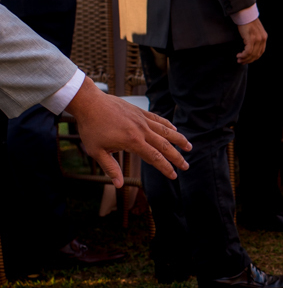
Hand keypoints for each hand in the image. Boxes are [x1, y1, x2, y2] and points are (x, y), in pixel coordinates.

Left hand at [67, 77, 191, 187]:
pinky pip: (158, 119)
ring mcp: (142, 120)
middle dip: (177, 157)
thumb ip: (111, 168)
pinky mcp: (139, 112)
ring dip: (179, 140)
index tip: (174, 176)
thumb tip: (119, 184)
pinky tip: (174, 130)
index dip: (166, 168)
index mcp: (132, 142)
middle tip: (186, 166)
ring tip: (189, 147)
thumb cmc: (91, 127)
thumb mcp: (96, 151)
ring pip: (166, 131)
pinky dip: (168, 125)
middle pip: (165, 146)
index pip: (155, 158)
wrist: (89, 103)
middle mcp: (141, 131)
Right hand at [236, 18, 266, 63]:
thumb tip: (250, 46)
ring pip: (252, 54)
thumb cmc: (247, 21)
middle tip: (241, 62)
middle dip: (249, 60)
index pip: (260, 52)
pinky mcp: (251, 39)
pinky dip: (243, 55)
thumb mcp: (254, 30)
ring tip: (239, 59)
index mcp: (264, 37)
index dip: (254, 58)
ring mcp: (257, 39)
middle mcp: (262, 39)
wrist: (245, 13)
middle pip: (256, 55)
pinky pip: (248, 51)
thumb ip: (255, 37)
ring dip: (245, 59)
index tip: (247, 60)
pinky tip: (239, 55)